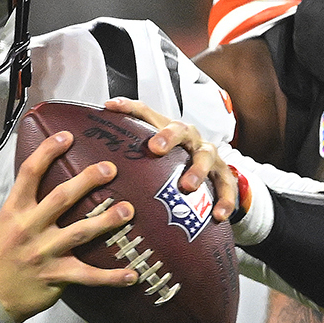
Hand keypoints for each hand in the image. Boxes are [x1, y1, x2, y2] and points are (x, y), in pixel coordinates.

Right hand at [0, 131, 140, 322]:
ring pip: (80, 233)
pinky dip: (112, 277)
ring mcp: (43, 253)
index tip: (67, 136)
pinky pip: (88, 276)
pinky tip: (132, 274)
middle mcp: (29, 228)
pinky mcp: (56, 276)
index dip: (48, 152)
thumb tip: (51, 175)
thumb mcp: (6, 222)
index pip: (30, 174)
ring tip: (127, 210)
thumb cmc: (0, 254)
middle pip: (61, 198)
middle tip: (110, 169)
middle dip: (87, 181)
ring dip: (106, 221)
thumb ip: (27, 202)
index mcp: (15, 211)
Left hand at [104, 97, 240, 221]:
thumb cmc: (175, 161)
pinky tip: (217, 215)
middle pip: (180, 129)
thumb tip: (97, 140)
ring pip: (205, 156)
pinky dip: (224, 200)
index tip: (110, 107)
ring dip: (197, 171)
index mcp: (168, 130)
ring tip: (187, 187)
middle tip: (156, 149)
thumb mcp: (153, 153)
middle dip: (168, 137)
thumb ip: (129, 148)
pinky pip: (226, 187)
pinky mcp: (223, 175)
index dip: (129, 108)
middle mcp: (190, 138)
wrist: (213, 171)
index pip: (147, 113)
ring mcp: (209, 155)